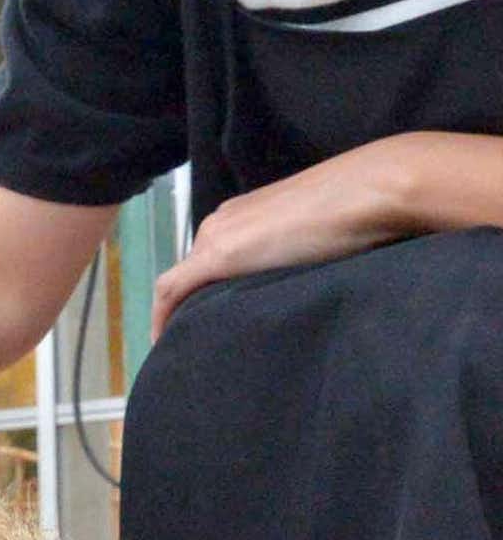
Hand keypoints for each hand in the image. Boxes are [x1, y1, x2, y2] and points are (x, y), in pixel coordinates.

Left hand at [149, 142, 413, 336]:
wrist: (377, 189)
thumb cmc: (363, 209)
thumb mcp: (321, 237)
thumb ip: (299, 255)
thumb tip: (303, 285)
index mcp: (244, 215)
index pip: (211, 260)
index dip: (202, 294)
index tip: (202, 325)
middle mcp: (222, 221)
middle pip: (194, 275)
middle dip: (189, 309)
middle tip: (192, 346)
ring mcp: (218, 235)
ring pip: (183, 282)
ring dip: (180, 314)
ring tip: (183, 350)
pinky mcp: (219, 254)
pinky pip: (173, 288)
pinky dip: (163, 315)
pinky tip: (163, 343)